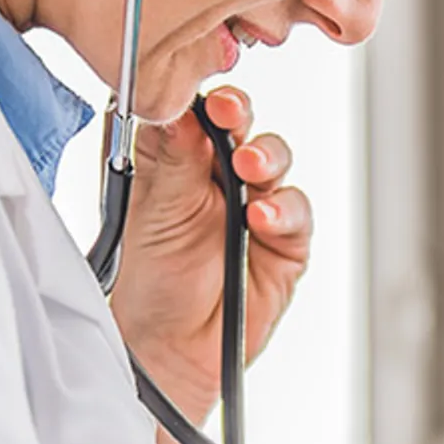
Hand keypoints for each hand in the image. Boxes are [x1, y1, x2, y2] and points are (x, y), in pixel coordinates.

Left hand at [106, 87, 311, 443]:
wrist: (165, 351)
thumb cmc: (146, 284)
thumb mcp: (149, 210)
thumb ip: (168, 157)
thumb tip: (175, 103)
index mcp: (178, 161)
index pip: (195, 110)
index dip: (200, 95)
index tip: (197, 92)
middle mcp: (218, 177)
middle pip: (241, 125)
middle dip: (238, 114)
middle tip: (228, 113)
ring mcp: (255, 207)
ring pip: (275, 160)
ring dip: (267, 157)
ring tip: (250, 168)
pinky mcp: (285, 243)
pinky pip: (297, 213)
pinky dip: (284, 208)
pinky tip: (263, 216)